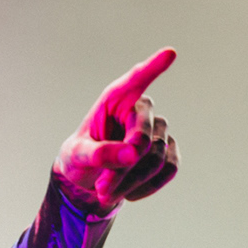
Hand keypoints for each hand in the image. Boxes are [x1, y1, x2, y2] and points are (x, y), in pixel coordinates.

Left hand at [53, 49, 179, 213]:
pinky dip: (148, 187)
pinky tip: (129, 194)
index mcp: (115, 99)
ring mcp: (157, 128)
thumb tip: (132, 153)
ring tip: (106, 194)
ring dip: (130, 182)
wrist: (90, 180)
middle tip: (101, 190)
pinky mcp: (169, 149)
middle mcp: (140, 109)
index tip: (169, 54)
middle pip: (143, 140)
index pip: (135, 80)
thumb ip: (98, 153)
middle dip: (122, 170)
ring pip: (156, 158)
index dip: (152, 68)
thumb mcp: (77, 156)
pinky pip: (168, 169)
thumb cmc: (79, 158)